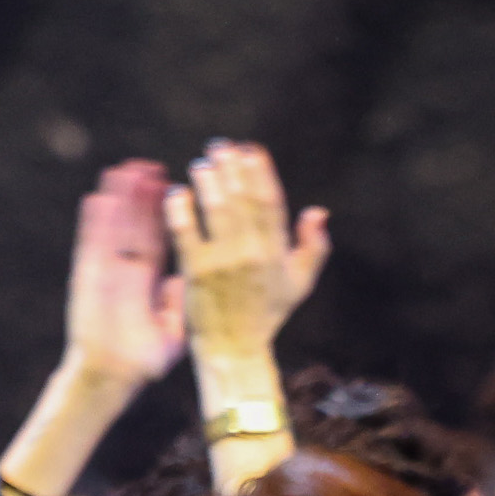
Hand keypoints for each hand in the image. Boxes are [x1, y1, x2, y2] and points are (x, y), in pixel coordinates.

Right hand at [63, 161, 188, 395]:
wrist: (110, 377)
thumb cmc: (142, 361)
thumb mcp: (172, 332)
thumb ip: (178, 304)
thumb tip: (184, 279)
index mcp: (148, 280)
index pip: (158, 237)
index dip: (163, 212)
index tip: (170, 185)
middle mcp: (127, 269)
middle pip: (136, 225)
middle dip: (141, 197)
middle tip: (149, 165)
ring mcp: (106, 270)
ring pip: (113, 228)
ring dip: (118, 200)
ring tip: (124, 169)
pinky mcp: (88, 276)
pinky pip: (91, 245)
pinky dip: (94, 223)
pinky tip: (99, 197)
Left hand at [167, 143, 326, 367]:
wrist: (235, 348)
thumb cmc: (267, 313)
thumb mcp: (299, 283)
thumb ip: (313, 246)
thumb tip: (318, 210)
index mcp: (278, 253)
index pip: (271, 202)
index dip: (261, 171)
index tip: (251, 149)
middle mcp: (253, 254)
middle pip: (242, 199)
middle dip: (232, 168)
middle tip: (219, 146)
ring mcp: (224, 262)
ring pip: (217, 210)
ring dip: (208, 182)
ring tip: (200, 164)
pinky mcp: (196, 272)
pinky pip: (186, 232)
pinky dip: (181, 210)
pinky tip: (176, 193)